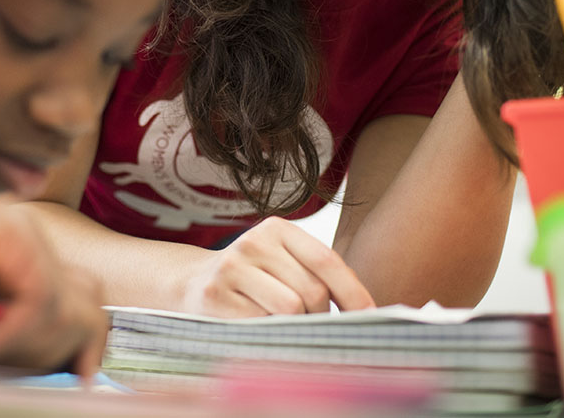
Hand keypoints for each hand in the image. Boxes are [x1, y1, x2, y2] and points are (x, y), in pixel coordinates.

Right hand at [0, 184, 106, 376]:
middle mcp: (29, 239)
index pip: (75, 298)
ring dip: (26, 349)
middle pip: (87, 301)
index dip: (81, 340)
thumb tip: (33, 373)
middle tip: (28, 377)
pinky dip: (7, 335)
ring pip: (67, 306)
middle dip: (69, 349)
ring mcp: (25, 232)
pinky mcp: (12, 234)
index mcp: (17, 256)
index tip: (79, 379)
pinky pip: (37, 299)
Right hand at [180, 217, 374, 316]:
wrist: (192, 284)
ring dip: (297, 328)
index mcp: (276, 228)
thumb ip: (316, 276)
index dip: (353, 292)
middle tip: (318, 328)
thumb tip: (364, 311)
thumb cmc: (253, 279)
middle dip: (322, 317)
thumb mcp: (282, 263)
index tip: (371, 316)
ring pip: (289, 309)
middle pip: (311, 290)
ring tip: (288, 328)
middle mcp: (253, 242)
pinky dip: (271, 334)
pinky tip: (263, 330)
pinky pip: (262, 325)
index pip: (326, 259)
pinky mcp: (215, 297)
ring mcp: (231, 268)